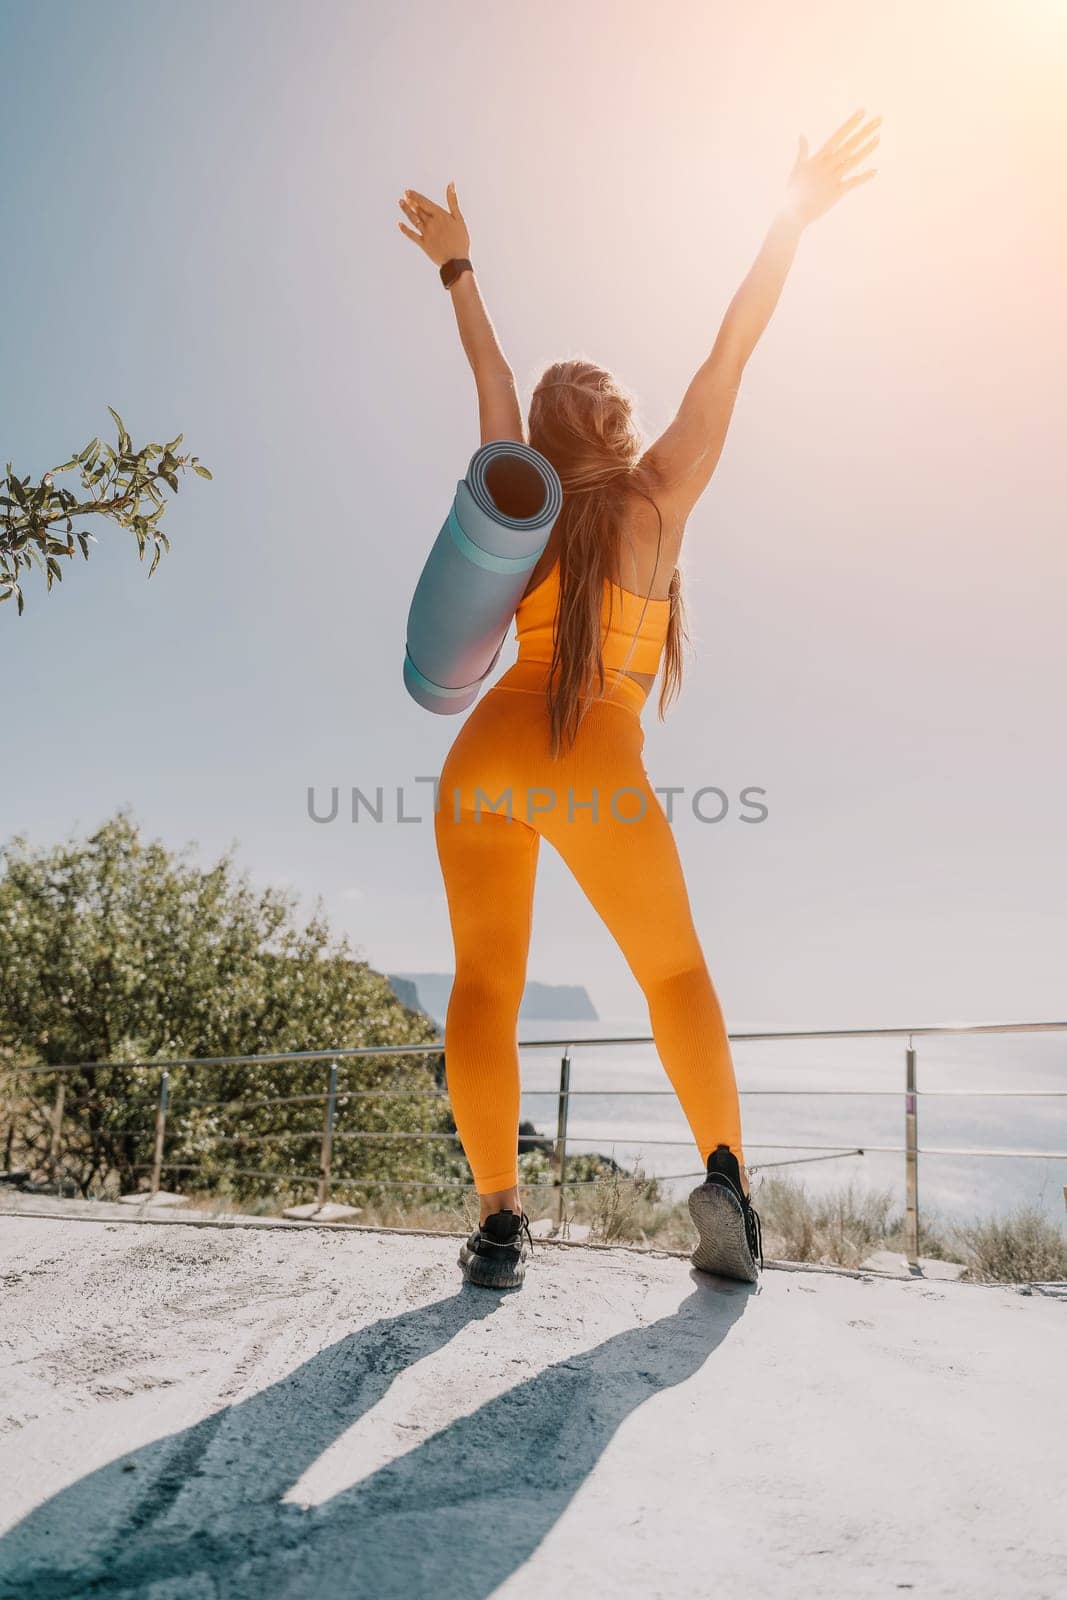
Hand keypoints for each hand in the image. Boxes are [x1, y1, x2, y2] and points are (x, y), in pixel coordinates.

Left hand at [397, 181, 470, 268]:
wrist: (456, 261)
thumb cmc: (460, 240)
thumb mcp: (459, 219)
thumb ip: (452, 201)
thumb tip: (451, 184)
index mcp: (439, 215)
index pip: (424, 202)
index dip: (415, 196)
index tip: (408, 191)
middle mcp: (430, 223)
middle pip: (418, 210)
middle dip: (410, 202)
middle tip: (405, 196)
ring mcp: (425, 233)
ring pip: (413, 219)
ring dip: (406, 211)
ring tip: (401, 203)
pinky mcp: (423, 244)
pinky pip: (411, 235)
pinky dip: (405, 229)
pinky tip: (400, 224)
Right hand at [782, 110, 880, 226]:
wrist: (793, 213)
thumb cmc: (793, 192)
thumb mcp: (797, 168)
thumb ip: (802, 151)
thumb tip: (802, 135)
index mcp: (818, 158)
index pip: (838, 136)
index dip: (851, 124)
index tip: (862, 112)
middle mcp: (827, 165)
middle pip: (849, 145)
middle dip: (864, 131)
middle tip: (879, 119)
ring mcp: (833, 178)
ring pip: (853, 160)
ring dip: (867, 149)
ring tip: (879, 137)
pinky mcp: (837, 192)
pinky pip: (853, 182)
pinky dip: (864, 177)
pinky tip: (875, 170)